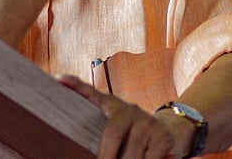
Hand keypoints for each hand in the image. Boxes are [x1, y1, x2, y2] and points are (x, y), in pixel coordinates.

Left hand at [58, 74, 180, 158]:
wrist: (171, 131)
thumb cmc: (133, 132)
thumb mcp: (115, 123)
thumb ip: (97, 120)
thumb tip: (67, 101)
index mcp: (113, 105)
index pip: (92, 93)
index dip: (76, 85)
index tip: (60, 79)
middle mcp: (129, 110)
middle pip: (112, 133)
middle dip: (104, 155)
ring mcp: (147, 123)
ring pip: (131, 153)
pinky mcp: (162, 138)